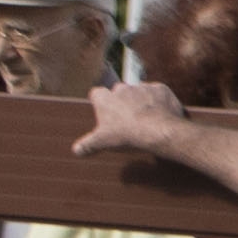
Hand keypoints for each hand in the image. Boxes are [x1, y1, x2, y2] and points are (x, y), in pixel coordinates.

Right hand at [70, 79, 190, 158]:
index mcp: (105, 99)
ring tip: (146, 118)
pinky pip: (158, 93)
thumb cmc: (127, 135)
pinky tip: (161, 113)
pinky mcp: (161, 89)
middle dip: (122, 102)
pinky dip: (159, 101)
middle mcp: (122, 88)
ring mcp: (143, 87)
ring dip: (142, 101)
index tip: (104, 110)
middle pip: (120, 92)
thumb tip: (76, 150)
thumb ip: (87, 145)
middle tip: (127, 118)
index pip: (97, 94)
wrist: (159, 131)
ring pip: (140, 92)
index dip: (100, 102)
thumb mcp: (102, 143)